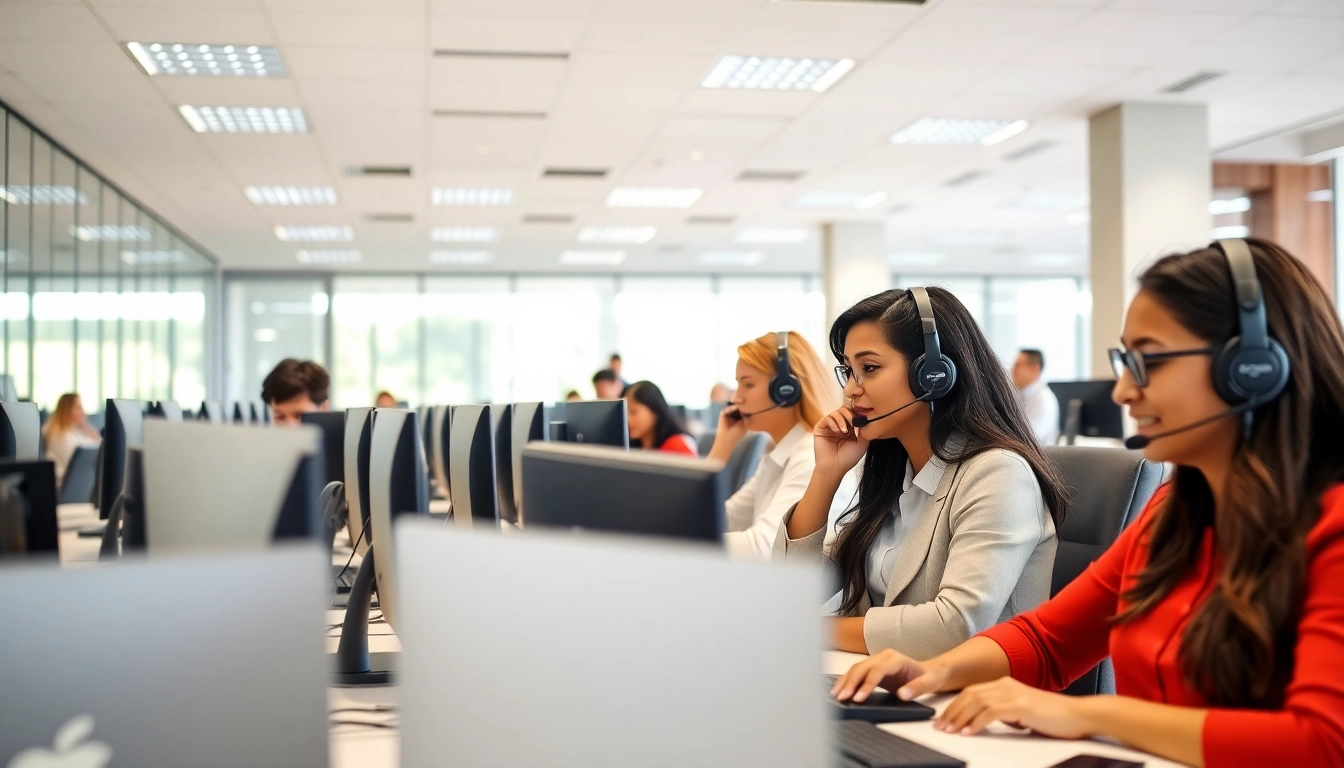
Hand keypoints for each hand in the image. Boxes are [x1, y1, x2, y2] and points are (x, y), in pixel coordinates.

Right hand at [715, 405, 748, 445]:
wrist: (726, 440)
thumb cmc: (737, 434)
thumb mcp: (745, 425)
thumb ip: (747, 416)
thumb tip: (751, 407)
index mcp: (740, 417)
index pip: (744, 410)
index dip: (747, 407)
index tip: (752, 403)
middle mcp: (734, 414)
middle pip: (738, 407)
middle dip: (742, 404)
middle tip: (746, 400)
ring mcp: (728, 414)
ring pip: (733, 407)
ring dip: (737, 405)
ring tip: (741, 402)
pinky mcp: (722, 414)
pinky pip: (727, 409)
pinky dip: (730, 408)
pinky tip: (735, 408)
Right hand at [812, 406, 868, 477]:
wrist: (834, 467)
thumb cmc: (848, 458)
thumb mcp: (862, 443)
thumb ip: (864, 429)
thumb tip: (865, 417)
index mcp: (850, 428)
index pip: (853, 413)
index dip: (857, 414)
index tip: (860, 421)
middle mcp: (839, 425)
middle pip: (845, 409)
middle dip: (850, 415)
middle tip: (853, 424)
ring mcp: (830, 426)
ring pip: (836, 412)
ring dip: (842, 420)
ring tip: (844, 432)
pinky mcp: (820, 428)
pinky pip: (827, 418)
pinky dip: (833, 422)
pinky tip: (837, 431)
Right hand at [831, 648, 949, 702]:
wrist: (930, 671)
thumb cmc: (930, 677)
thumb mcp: (929, 683)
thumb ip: (916, 688)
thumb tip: (901, 695)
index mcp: (895, 659)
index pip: (877, 671)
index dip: (867, 684)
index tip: (858, 698)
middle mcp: (883, 656)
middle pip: (862, 668)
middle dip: (850, 683)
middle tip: (842, 698)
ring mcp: (876, 661)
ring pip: (856, 669)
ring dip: (845, 682)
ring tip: (835, 695)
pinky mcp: (872, 668)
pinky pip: (856, 673)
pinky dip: (846, 681)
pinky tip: (839, 690)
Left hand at [936, 677, 1093, 738]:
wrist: (1078, 715)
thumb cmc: (1054, 717)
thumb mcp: (1022, 711)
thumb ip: (1005, 712)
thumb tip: (987, 720)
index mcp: (1005, 684)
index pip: (972, 692)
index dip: (955, 705)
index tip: (944, 719)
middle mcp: (1006, 685)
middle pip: (969, 695)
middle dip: (952, 711)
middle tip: (940, 727)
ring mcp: (1013, 693)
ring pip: (976, 702)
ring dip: (960, 717)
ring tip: (950, 731)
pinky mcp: (1020, 705)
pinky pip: (990, 713)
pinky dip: (976, 722)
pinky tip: (968, 732)